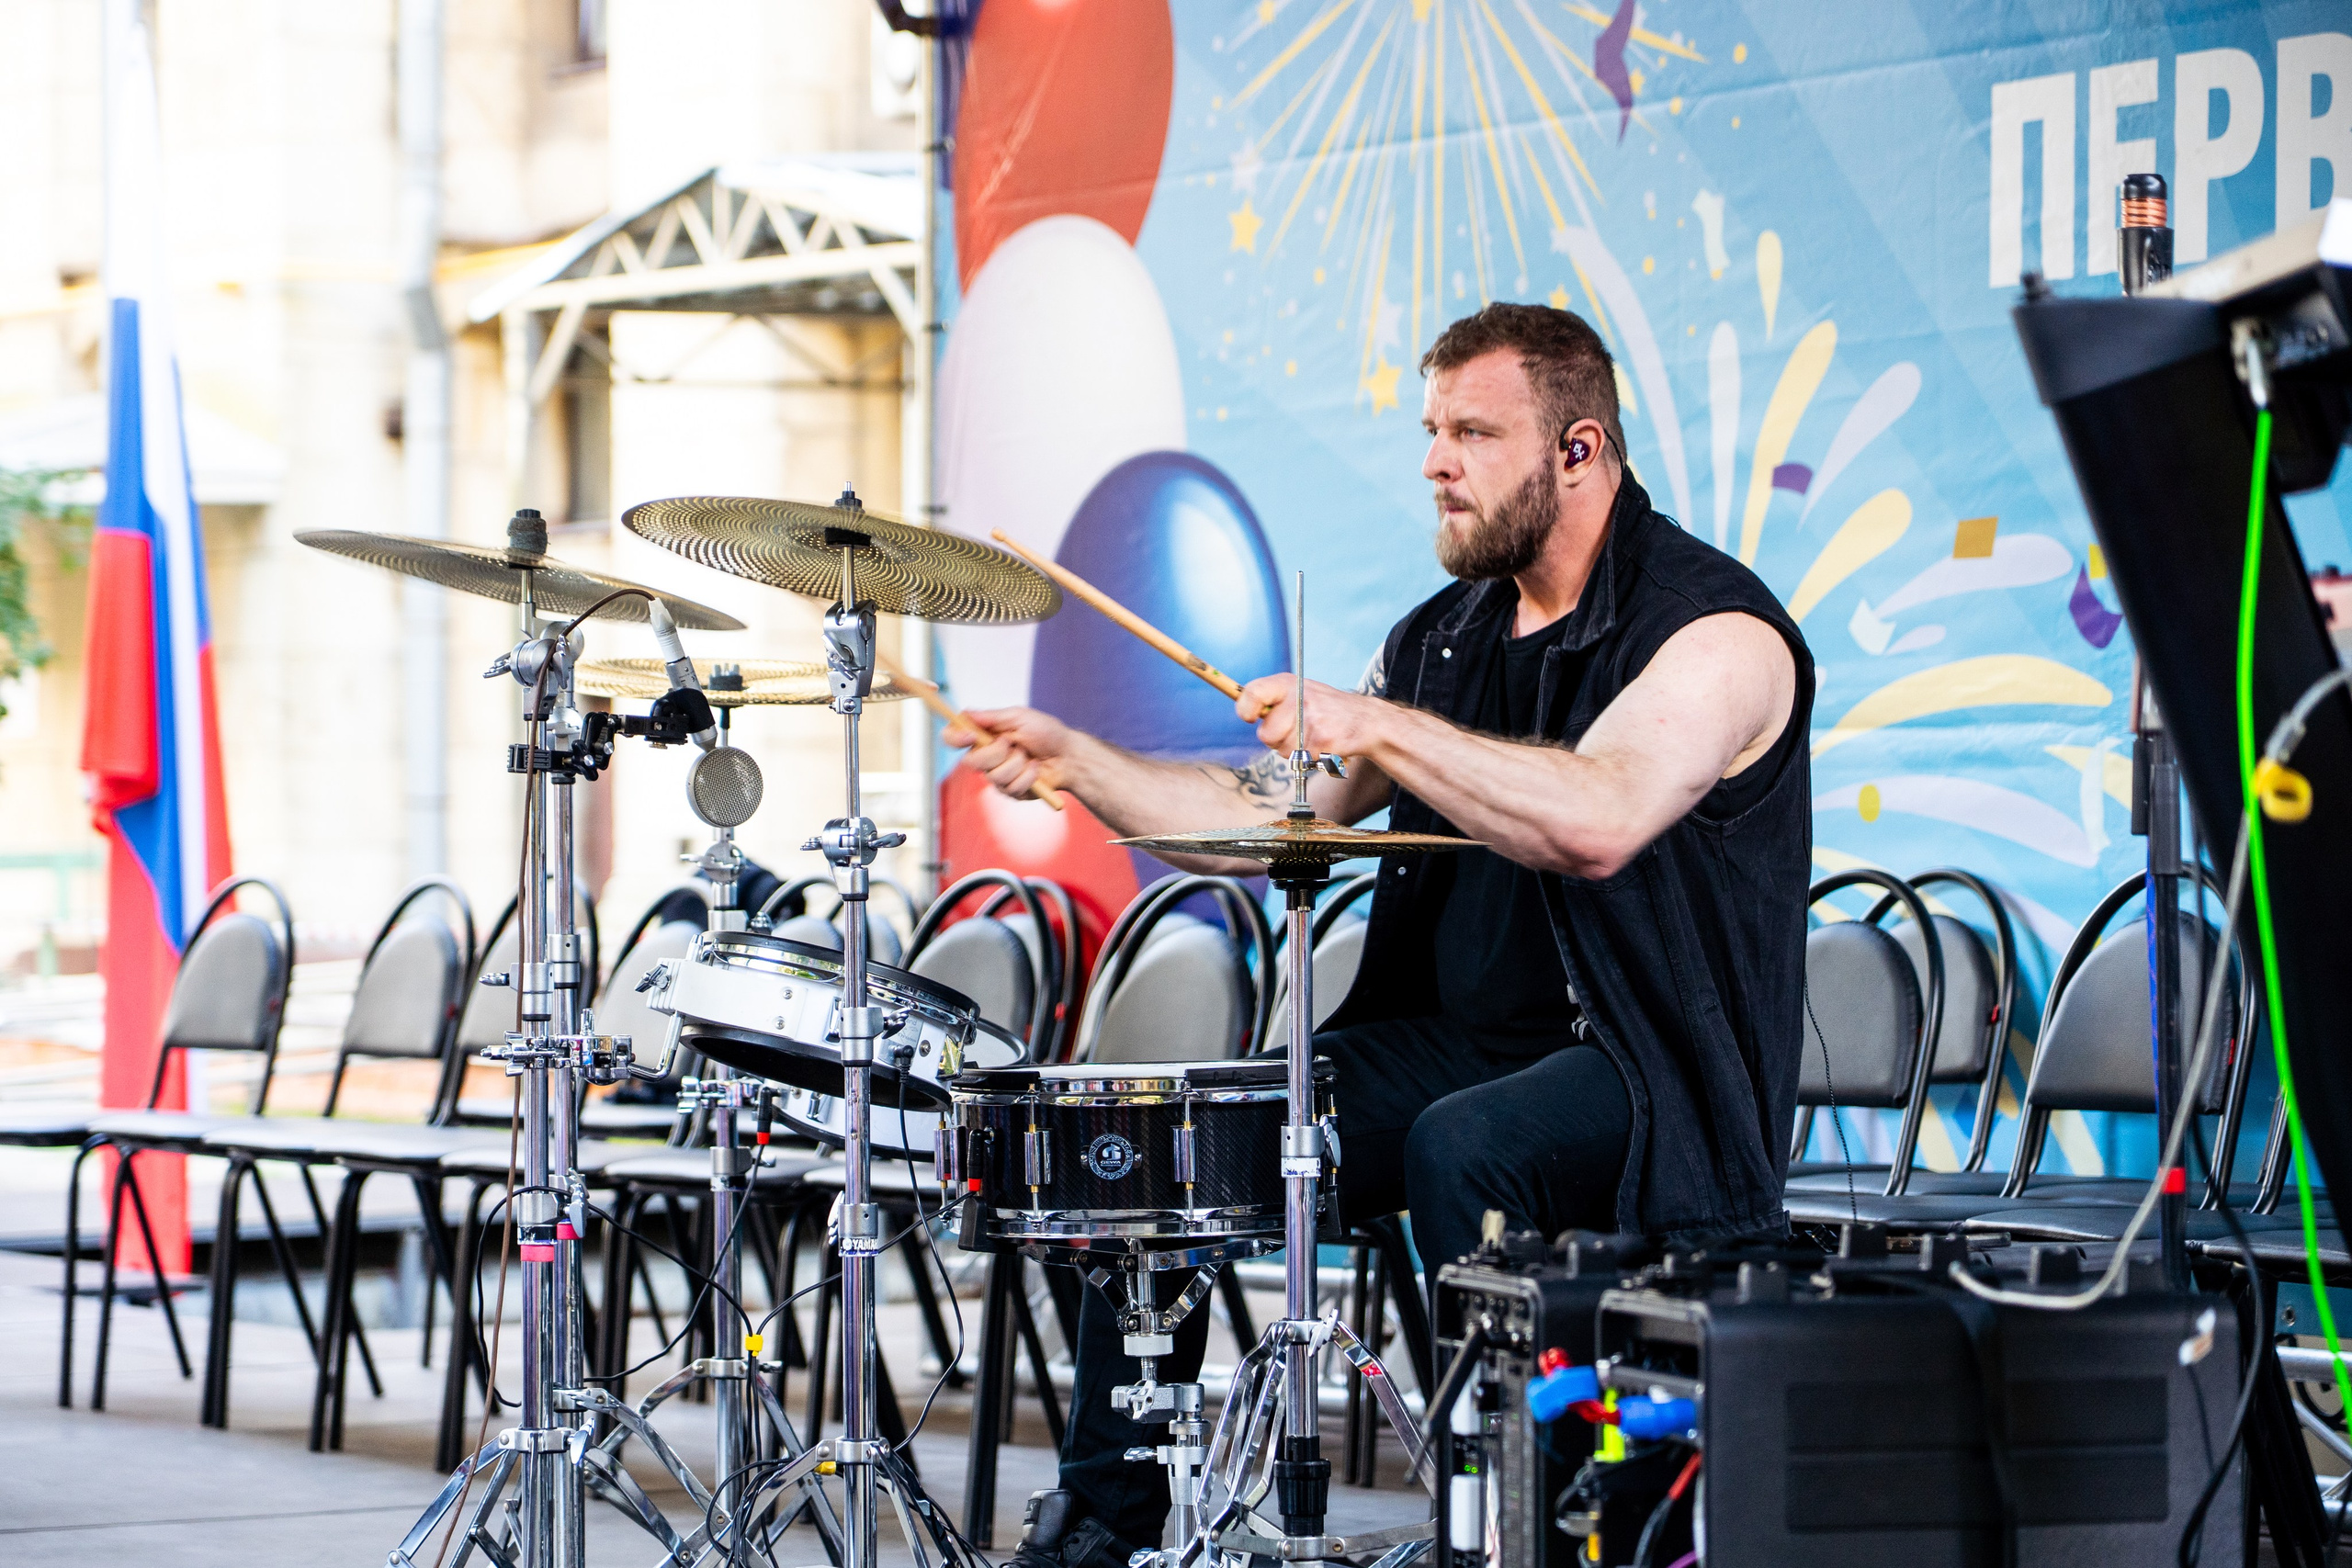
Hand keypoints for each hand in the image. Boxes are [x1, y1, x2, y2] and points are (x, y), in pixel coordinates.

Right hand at [953, 706, 1077, 801]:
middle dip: (995, 753)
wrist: (1068, 756)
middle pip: (970, 762)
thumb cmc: (1045, 732)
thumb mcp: (1019, 717)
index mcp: (984, 735)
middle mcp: (985, 756)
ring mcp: (996, 775)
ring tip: (1030, 757)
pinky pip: (1010, 788)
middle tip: (1013, 743)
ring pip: (993, 776)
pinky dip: (1028, 777)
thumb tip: (965, 713)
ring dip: (1017, 764)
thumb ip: (992, 717)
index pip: (953, 737)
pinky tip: (1036, 770)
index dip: (955, 737)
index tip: (969, 735)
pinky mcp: (1009, 791)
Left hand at [1238, 676, 1387, 761]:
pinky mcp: (1322, 740)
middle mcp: (1298, 698)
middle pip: (1266, 734)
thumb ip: (1272, 700)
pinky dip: (1309, 757)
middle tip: (1295, 730)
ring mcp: (1311, 720)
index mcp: (1287, 684)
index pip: (1253, 693)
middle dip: (1276, 740)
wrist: (1364, 720)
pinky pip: (1301, 759)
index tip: (1249, 717)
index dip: (1245, 709)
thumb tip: (1243, 710)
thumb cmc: (1324, 708)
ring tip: (1311, 736)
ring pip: (1283, 751)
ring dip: (1294, 751)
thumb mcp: (1298, 691)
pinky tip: (1322, 744)